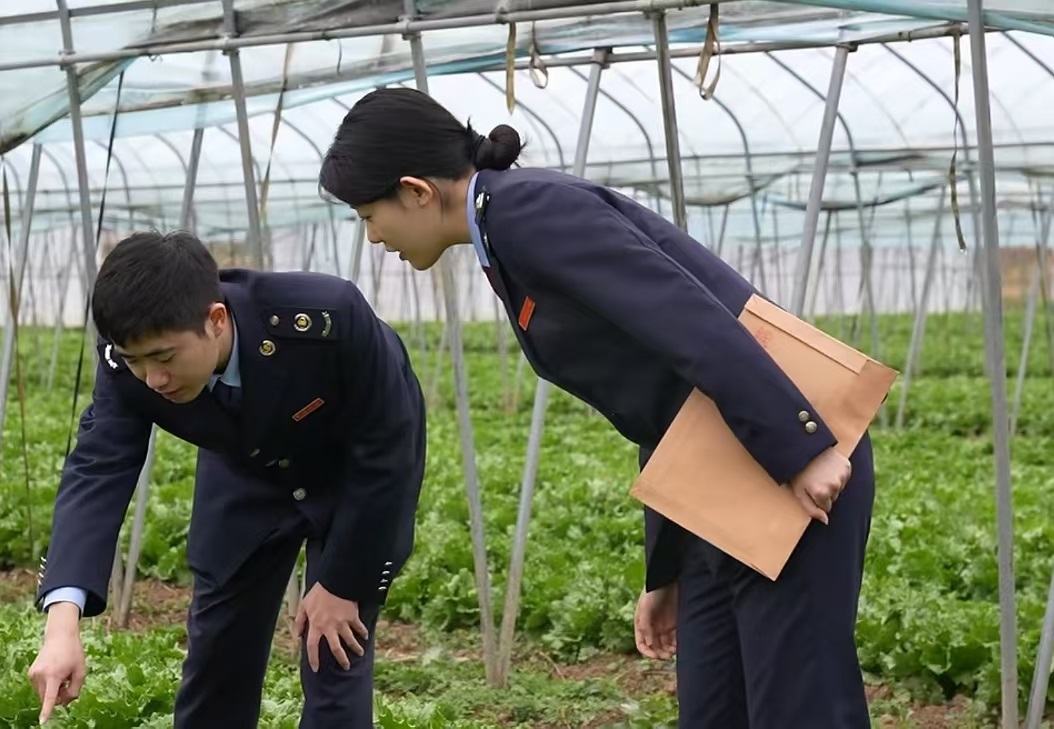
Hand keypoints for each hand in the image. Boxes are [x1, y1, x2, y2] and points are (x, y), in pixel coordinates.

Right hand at [28, 603, 85, 723]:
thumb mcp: (81, 671)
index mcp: (54, 674)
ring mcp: (33, 674)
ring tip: (63, 676)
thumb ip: (75, 690)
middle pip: (49, 698)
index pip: (51, 697)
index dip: (47, 710)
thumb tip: (63, 704)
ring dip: (54, 691)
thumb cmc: (73, 653)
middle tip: (69, 684)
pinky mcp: (31, 673)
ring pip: (44, 694)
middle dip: (60, 697)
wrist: (60, 636)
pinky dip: (48, 686)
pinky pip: (40, 688)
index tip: (42, 721)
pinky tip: (55, 674)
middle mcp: (40, 675)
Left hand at [294, 582, 369, 671]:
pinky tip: (365, 636)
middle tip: (346, 666)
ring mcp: (343, 622)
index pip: (312, 647)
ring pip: (350, 640)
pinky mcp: (352, 616)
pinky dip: (363, 632)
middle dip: (342, 659)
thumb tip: (296, 635)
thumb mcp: (304, 605)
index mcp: (316, 625)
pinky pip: (359, 627)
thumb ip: (299, 621)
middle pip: (336, 648)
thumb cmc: (318, 593)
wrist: (335, 582)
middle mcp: (330, 627)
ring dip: (355, 648)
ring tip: (360, 653)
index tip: (316, 668)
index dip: (313, 659)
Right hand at [634, 583, 677, 659]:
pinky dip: (678, 643)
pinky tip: (682, 644)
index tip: (656, 656)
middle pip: (655, 647)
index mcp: (642, 624)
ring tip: (676, 650)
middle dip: (661, 653)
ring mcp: (664, 625)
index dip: (647, 652)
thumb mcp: (645, 607)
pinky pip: (676, 638)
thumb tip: (649, 644)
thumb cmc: (654, 591)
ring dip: (670, 650)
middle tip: (668, 654)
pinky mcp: (676, 622)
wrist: (670, 578)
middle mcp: (653, 627)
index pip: (642, 644)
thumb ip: (645, 626)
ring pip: (666, 645)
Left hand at [789, 447, 851, 524]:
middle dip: (825, 492)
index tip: (810, 490)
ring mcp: (842, 475)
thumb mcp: (798, 492)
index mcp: (821, 493)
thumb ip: (811, 510)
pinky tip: (828, 467)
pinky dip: (838, 474)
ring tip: (820, 472)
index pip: (826, 508)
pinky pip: (844, 477)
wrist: (803, 449)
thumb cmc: (798, 473)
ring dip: (832, 483)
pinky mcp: (847, 466)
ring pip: (839, 488)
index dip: (817, 500)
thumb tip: (826, 521)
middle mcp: (834, 486)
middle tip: (814, 480)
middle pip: (834, 498)